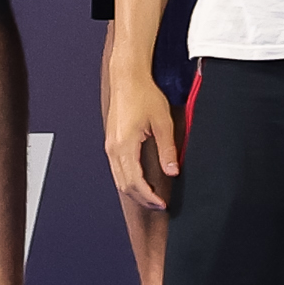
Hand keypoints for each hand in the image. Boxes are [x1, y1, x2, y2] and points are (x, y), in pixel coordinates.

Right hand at [105, 66, 181, 215]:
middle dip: (142, 198)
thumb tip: (172, 171)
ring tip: (152, 197)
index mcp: (124, 146)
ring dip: (134, 191)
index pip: (134, 182)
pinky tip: (141, 182)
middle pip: (124, 185)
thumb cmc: (144, 95)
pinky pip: (117, 169)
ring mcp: (110, 146)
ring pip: (119, 178)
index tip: (162, 204)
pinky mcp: (112, 142)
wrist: (127, 79)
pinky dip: (128, 180)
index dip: (148, 196)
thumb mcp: (163, 122)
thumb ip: (168, 149)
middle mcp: (113, 148)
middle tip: (159, 205)